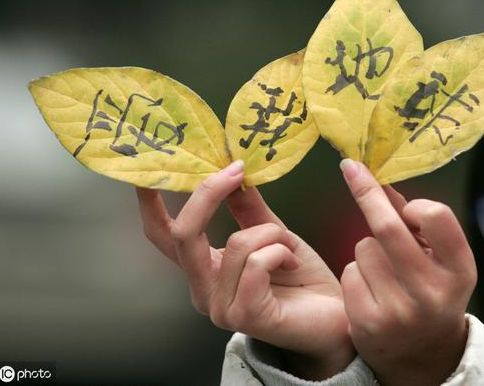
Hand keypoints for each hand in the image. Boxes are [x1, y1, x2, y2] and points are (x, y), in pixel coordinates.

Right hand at [135, 161, 352, 379]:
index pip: (162, 234)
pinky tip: (292, 263)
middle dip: (207, 195)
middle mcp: (203, 290)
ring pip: (236, 243)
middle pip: (183, 234)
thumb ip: (248, 209)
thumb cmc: (303, 279)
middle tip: (236, 171)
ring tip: (289, 248)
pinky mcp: (242, 316)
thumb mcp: (273, 234)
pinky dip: (281, 251)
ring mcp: (219, 307)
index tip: (149, 166)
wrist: (335, 316)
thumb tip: (231, 171)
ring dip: (273, 234)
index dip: (150, 201)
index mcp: (203, 269)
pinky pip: (257, 262)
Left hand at [339, 159, 476, 385]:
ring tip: (384, 272)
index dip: (415, 205)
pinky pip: (348, 272)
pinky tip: (371, 290)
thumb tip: (383, 184)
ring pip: (364, 248)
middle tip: (350, 168)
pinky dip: (355, 272)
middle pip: (388, 228)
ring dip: (367, 250)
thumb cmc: (433, 292)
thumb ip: (417, 224)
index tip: (404, 204)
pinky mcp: (368, 322)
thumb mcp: (440, 260)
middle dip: (366, 193)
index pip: (435, 216)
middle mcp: (431, 292)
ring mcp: (398, 310)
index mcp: (459, 270)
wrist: (423, 355)